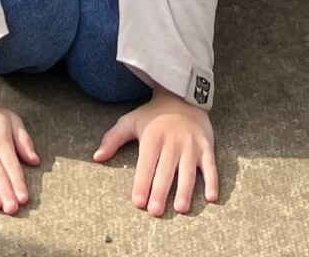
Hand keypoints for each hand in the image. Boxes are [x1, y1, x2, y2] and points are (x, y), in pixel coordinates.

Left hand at [94, 87, 217, 216]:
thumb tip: (96, 157)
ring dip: (185, 190)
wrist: (181, 95)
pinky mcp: (206, 147)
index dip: (141, 183)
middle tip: (155, 212)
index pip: (146, 164)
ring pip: (188, 171)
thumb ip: (113, 139)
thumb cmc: (153, 115)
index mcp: (152, 137)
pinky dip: (212, 181)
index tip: (138, 202)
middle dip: (160, 191)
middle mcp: (172, 142)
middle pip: (165, 170)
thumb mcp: (131, 121)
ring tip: (180, 208)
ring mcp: (191, 145)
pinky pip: (211, 166)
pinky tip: (211, 197)